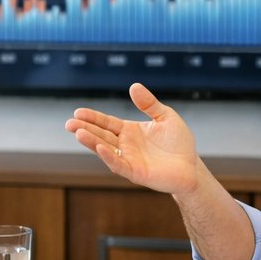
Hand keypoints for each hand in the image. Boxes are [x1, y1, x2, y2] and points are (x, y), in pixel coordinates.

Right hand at [64, 83, 202, 194]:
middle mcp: (126, 146)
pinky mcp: (136, 173)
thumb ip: (149, 103)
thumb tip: (134, 86)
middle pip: (101, 135)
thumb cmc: (179, 144)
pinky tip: (99, 148)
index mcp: (130, 131)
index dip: (93, 118)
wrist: (191, 167)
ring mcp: (129, 160)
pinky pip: (119, 165)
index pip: (107, 123)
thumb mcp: (165, 117)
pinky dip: (109, 157)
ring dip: (92, 142)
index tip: (77, 112)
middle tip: (69, 123)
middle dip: (85, 129)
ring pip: (106, 150)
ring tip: (78, 133)